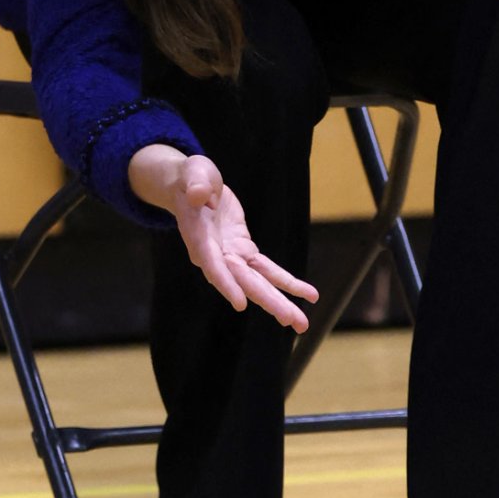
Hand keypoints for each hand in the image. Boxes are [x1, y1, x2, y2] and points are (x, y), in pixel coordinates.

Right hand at [128, 146, 318, 331]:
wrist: (191, 188)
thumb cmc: (191, 179)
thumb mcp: (193, 174)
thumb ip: (197, 184)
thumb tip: (200, 195)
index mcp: (200, 239)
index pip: (214, 265)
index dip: (226, 283)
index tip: (240, 303)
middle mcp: (216, 255)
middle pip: (243, 283)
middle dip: (268, 301)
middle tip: (290, 320)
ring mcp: (232, 256)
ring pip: (258, 283)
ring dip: (281, 303)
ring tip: (301, 323)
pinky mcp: (244, 252)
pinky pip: (268, 271)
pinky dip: (287, 283)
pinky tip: (308, 295)